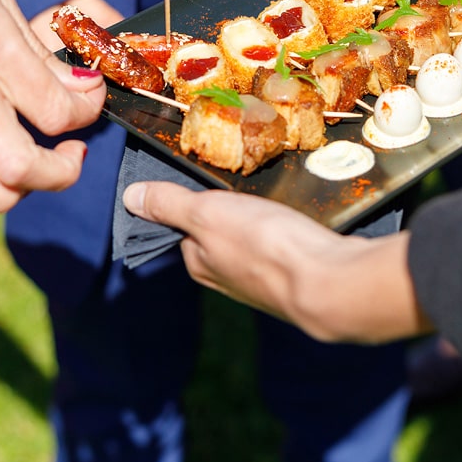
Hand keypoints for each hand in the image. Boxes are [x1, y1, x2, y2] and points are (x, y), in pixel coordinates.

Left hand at [123, 182, 431, 342]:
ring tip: (273, 200)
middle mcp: (228, 279)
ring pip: (252, 243)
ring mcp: (264, 282)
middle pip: (219, 236)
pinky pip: (282, 249)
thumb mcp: (208, 213)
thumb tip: (129, 198)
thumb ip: (170, 204)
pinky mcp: (298, 278)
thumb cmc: (265, 246)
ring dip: (260, 221)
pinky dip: (284, 233)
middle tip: (245, 184)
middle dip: (229, 211)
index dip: (192, 201)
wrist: (331, 284)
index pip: (183, 228)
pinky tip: (296, 223)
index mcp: (201, 265)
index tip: (207, 178)